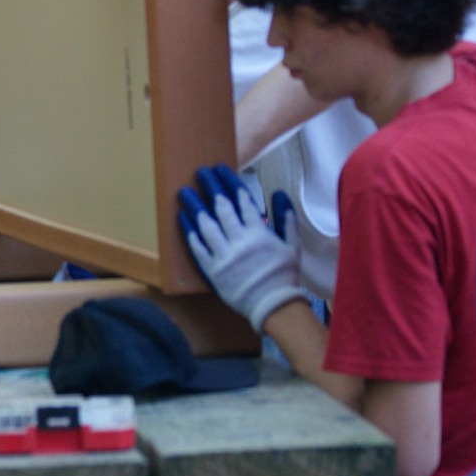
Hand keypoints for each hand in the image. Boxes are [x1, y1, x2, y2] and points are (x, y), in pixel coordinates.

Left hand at [176, 164, 304, 331]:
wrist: (272, 305)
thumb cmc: (283, 275)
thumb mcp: (292, 245)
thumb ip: (285, 217)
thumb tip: (278, 193)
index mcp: (259, 233)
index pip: (242, 201)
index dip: (230, 183)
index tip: (221, 170)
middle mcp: (240, 242)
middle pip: (222, 208)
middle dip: (211, 187)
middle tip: (201, 172)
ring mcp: (224, 256)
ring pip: (206, 226)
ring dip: (195, 206)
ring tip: (185, 191)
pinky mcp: (213, 270)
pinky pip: (198, 248)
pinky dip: (190, 232)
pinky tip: (183, 218)